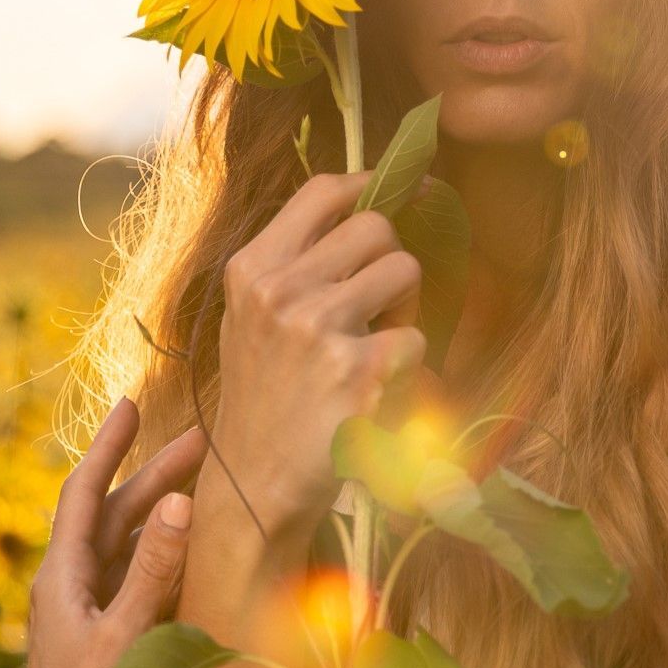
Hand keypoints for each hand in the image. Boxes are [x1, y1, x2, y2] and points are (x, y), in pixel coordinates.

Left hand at [20, 397, 209, 667]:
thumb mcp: (126, 635)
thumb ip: (155, 570)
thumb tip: (180, 504)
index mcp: (62, 578)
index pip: (84, 493)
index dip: (109, 447)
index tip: (130, 405)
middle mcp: (72, 586)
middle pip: (114, 514)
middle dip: (154, 476)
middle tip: (200, 443)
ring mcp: (90, 610)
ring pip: (127, 544)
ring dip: (163, 512)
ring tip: (203, 483)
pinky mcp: (110, 633)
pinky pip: (138, 576)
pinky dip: (166, 552)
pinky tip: (195, 545)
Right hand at [209, 168, 426, 542]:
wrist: (255, 482)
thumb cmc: (264, 394)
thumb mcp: (253, 315)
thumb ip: (297, 260)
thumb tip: (365, 196)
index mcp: (253, 269)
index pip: (324, 192)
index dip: (369, 185)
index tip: (398, 192)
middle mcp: (281, 291)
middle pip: (376, 226)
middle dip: (390, 259)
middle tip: (378, 301)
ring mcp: (319, 329)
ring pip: (405, 270)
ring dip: (404, 306)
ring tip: (374, 344)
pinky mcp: (359, 372)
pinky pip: (415, 340)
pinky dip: (406, 366)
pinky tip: (374, 388)